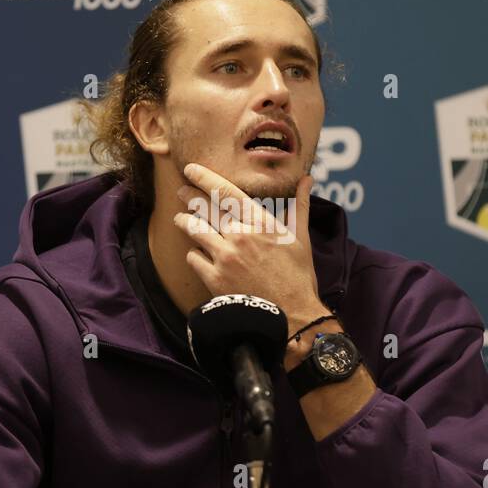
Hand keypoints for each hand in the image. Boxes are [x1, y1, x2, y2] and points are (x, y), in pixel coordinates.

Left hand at [174, 163, 323, 324]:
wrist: (292, 318)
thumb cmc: (298, 278)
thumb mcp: (301, 239)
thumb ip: (300, 206)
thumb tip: (308, 179)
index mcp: (260, 222)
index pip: (225, 192)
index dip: (204, 177)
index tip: (191, 169)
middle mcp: (240, 235)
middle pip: (204, 208)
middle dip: (188, 197)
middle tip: (180, 192)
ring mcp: (225, 257)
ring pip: (194, 230)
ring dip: (185, 222)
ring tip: (180, 219)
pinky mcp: (214, 279)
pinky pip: (193, 258)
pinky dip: (193, 254)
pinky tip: (195, 253)